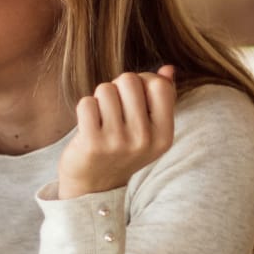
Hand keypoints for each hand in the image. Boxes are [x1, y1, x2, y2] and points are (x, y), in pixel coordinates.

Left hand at [57, 66, 177, 198]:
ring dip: (99, 99)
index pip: (159, 85)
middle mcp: (145, 139)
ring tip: (101, 118)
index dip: (143, 81)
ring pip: (105, 89)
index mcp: (164, 135)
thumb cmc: (122, 149)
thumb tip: (168, 68)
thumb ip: (162, 98)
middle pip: (129, 81)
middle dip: (117, 87)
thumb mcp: (149, 130)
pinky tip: (88, 125)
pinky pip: (87, 103)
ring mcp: (118, 142)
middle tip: (113, 108)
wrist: (94, 186)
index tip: (133, 96)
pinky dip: (85, 108)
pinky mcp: (92, 143)